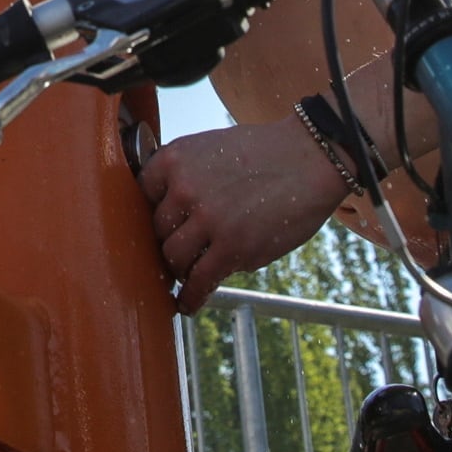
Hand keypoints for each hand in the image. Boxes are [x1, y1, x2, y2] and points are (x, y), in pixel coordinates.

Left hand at [134, 118, 346, 313]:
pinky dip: (190, 297)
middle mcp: (184, 188)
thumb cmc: (263, 154)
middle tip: (177, 254)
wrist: (310, 158)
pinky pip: (198, 281)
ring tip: (188, 274)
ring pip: (173, 258)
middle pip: (156, 231)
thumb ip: (183, 175)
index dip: (150, 214)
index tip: (156, 228)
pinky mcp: (232, 247)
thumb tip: (163, 213)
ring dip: (180, 270)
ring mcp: (208, 219)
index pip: (141, 195)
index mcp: (175, 158)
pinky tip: (188, 304)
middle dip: (168, 243)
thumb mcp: (211, 147)